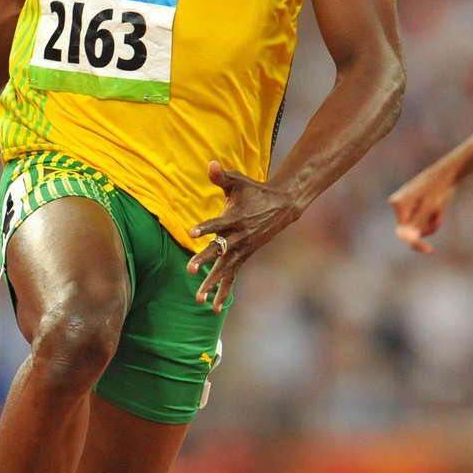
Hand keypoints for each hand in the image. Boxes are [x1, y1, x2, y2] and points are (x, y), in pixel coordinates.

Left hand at [185, 161, 298, 309]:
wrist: (282, 206)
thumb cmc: (255, 191)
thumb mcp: (238, 181)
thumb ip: (222, 176)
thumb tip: (211, 164)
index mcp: (234, 217)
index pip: (217, 223)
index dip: (205, 227)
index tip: (191, 232)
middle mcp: (238, 237)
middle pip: (218, 250)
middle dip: (204, 260)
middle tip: (189, 270)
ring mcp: (242, 249)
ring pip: (224, 269)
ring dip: (211, 284)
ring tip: (197, 298)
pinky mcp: (244, 257)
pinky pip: (233, 277)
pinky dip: (224, 293)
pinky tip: (214, 308)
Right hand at [388, 165, 455, 253]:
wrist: (447, 173)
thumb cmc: (438, 187)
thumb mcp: (430, 207)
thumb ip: (418, 223)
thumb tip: (409, 239)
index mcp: (398, 204)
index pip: (403, 232)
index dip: (415, 243)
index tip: (429, 250)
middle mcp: (398, 206)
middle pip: (410, 230)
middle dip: (427, 227)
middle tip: (438, 222)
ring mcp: (406, 207)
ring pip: (418, 227)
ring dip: (431, 223)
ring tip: (439, 209)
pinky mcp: (414, 208)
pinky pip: (421, 222)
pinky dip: (431, 219)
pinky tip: (438, 209)